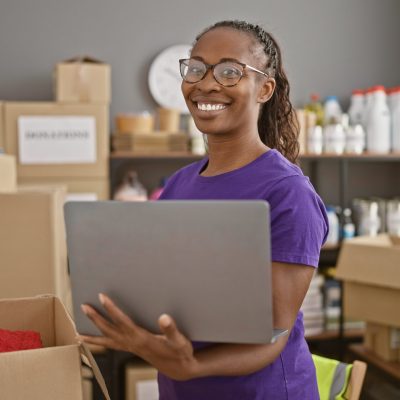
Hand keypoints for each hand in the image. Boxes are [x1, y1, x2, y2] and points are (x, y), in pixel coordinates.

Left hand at [78, 293, 198, 380]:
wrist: (179, 368)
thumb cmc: (179, 352)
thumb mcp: (179, 340)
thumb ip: (171, 329)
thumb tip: (163, 317)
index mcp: (141, 338)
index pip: (122, 321)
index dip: (111, 309)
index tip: (101, 297)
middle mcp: (132, 343)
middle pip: (109, 330)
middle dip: (95, 318)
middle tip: (83, 306)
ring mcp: (130, 348)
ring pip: (107, 341)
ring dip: (92, 335)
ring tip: (77, 333)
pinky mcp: (132, 349)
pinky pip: (111, 346)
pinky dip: (100, 343)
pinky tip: (94, 340)